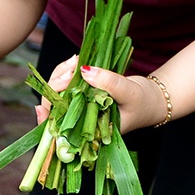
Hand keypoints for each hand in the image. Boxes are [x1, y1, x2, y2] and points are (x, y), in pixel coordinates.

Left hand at [34, 55, 168, 134]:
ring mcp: (79, 108)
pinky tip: (75, 62)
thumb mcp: (129, 92)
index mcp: (88, 133)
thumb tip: (85, 71)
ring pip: (57, 92)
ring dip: (61, 74)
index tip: (42, 107)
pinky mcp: (80, 95)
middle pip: (53, 107)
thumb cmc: (143, 103)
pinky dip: (67, 71)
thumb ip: (109, 83)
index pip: (58, 131)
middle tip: (72, 68)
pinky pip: (66, 83)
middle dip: (57, 85)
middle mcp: (79, 122)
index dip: (46, 120)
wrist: (152, 98)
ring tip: (76, 61)